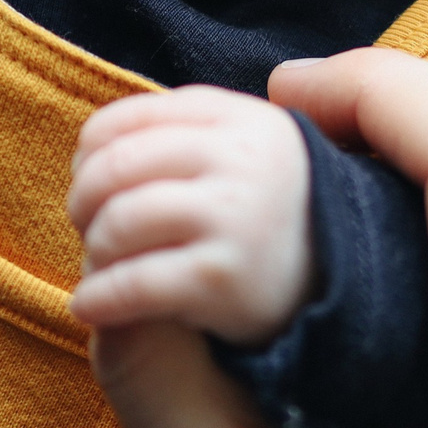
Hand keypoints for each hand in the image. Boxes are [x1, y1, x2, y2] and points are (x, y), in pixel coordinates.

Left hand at [65, 87, 313, 346]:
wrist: (345, 289)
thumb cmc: (272, 217)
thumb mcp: (248, 153)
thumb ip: (185, 134)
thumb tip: (93, 144)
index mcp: (239, 119)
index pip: (127, 119)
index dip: (90, 153)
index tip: (89, 181)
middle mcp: (239, 159)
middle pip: (115, 167)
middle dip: (83, 200)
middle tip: (86, 226)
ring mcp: (233, 217)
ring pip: (118, 222)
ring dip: (94, 249)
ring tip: (99, 267)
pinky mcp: (221, 278)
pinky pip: (132, 283)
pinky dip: (98, 298)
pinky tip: (90, 307)